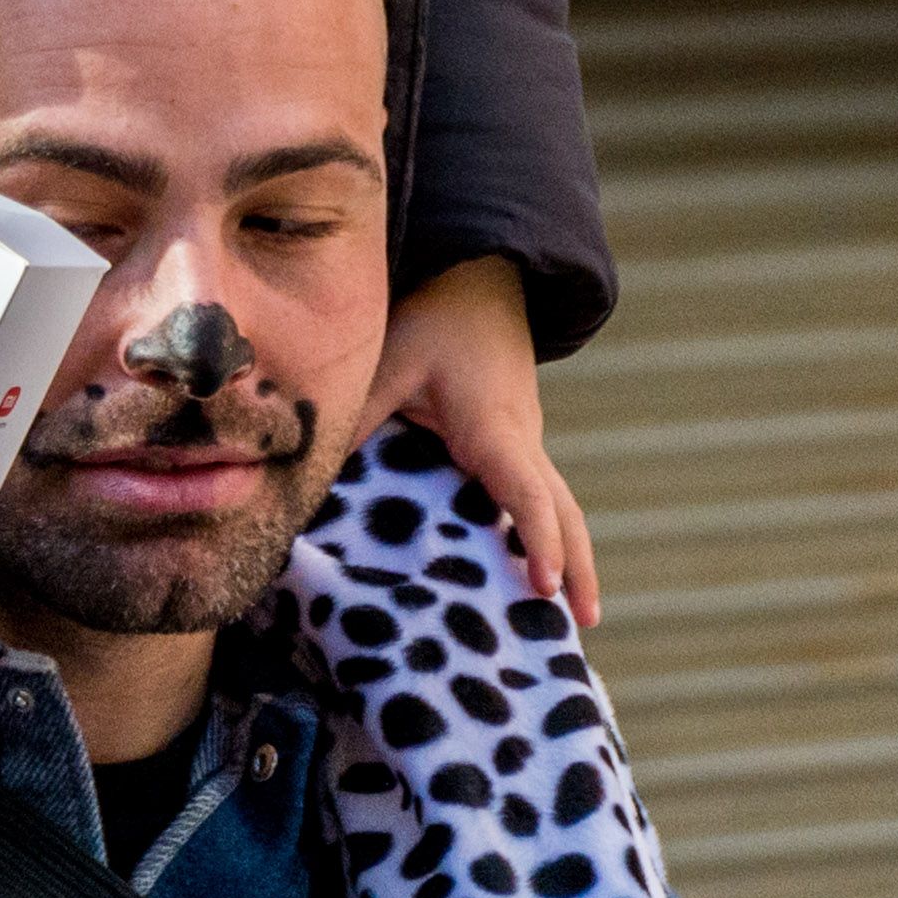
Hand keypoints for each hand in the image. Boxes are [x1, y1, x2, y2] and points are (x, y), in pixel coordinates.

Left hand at [367, 254, 598, 626]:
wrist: (480, 276)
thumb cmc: (434, 318)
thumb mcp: (391, 361)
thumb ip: (358, 419)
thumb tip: (310, 475)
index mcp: (493, 429)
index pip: (524, 492)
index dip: (537, 539)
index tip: (543, 584)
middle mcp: (520, 440)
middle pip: (563, 510)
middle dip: (577, 565)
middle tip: (587, 622)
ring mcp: (526, 441)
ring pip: (561, 503)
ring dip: (575, 553)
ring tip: (581, 613)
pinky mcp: (517, 440)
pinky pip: (541, 492)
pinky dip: (553, 531)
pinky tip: (539, 565)